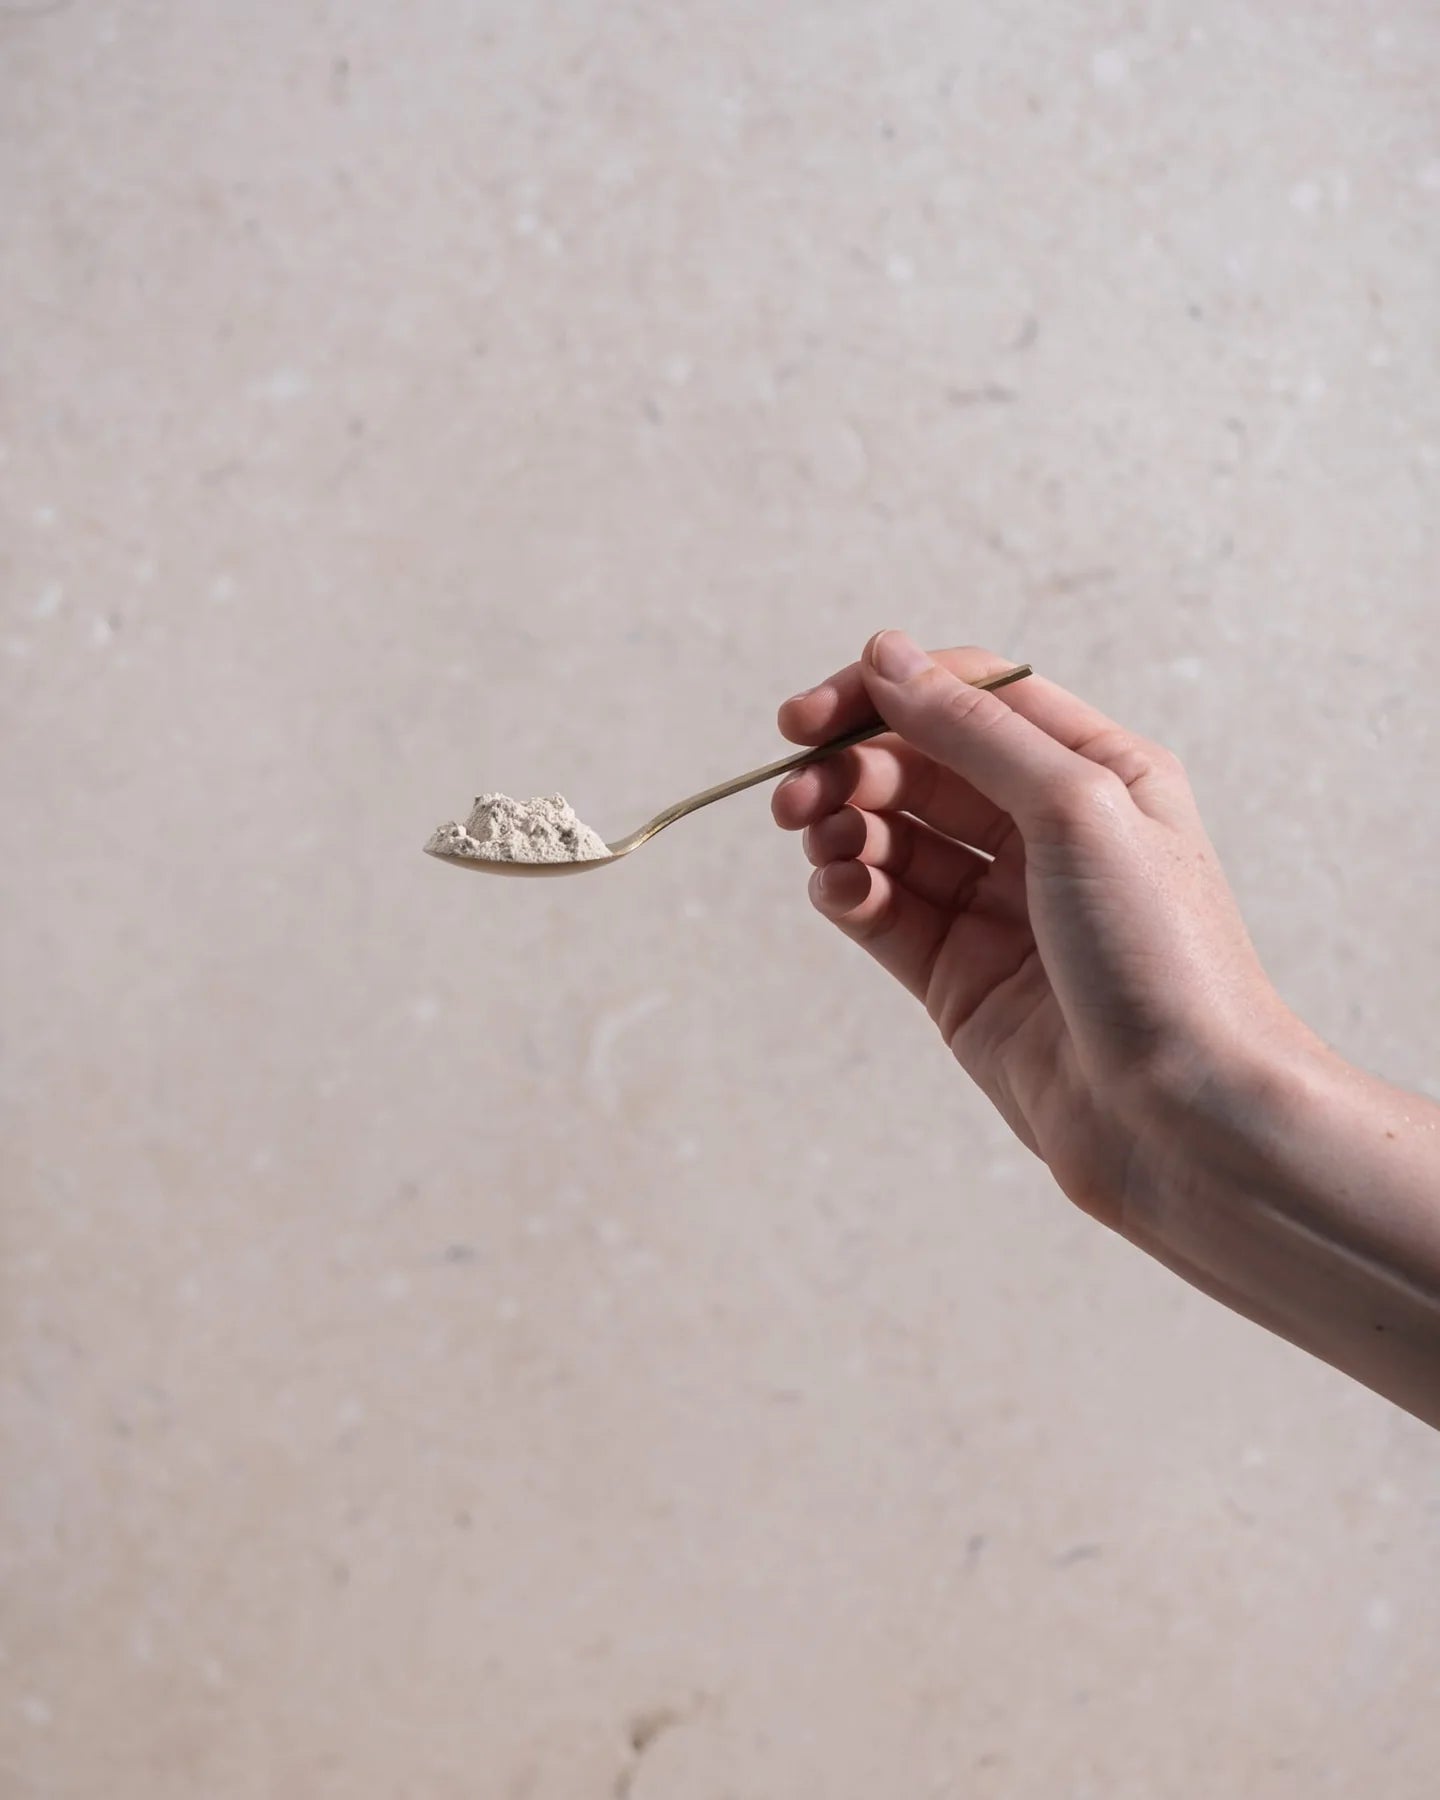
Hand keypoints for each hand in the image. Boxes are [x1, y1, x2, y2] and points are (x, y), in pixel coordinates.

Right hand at [773, 631, 1302, 1227]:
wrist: (1182, 1121)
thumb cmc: (1163, 957)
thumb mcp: (1077, 807)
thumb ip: (973, 729)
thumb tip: (886, 655)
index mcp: (1096, 771)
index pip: (971, 696)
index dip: (885, 692)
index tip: (808, 717)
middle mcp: (1046, 831)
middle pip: (920, 764)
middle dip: (849, 767)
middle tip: (792, 795)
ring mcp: (1000, 908)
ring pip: (892, 836)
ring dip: (841, 827)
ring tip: (819, 843)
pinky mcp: (959, 978)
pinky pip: (883, 911)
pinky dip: (849, 891)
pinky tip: (841, 892)